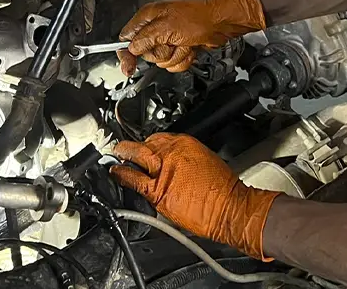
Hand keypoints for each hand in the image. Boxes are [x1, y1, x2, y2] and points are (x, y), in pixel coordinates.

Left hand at [111, 133, 279, 259]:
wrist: (231, 208)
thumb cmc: (224, 187)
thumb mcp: (204, 158)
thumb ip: (183, 157)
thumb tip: (171, 162)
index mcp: (184, 143)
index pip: (157, 137)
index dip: (146, 142)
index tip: (141, 144)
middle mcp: (171, 154)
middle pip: (143, 144)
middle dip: (129, 145)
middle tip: (120, 146)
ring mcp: (163, 173)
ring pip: (134, 159)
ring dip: (122, 156)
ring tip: (115, 157)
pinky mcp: (159, 193)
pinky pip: (134, 183)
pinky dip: (122, 177)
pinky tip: (116, 174)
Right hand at [118, 0, 265, 74]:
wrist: (220, 23)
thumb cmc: (197, 18)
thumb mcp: (165, 28)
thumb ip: (144, 39)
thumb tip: (132, 48)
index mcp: (149, 17)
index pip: (127, 38)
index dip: (126, 53)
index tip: (128, 67)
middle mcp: (157, 27)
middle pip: (146, 53)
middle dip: (161, 53)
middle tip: (171, 42)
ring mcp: (169, 38)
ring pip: (162, 61)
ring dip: (175, 55)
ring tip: (184, 43)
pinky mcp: (181, 46)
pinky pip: (175, 63)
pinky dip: (184, 58)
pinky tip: (190, 47)